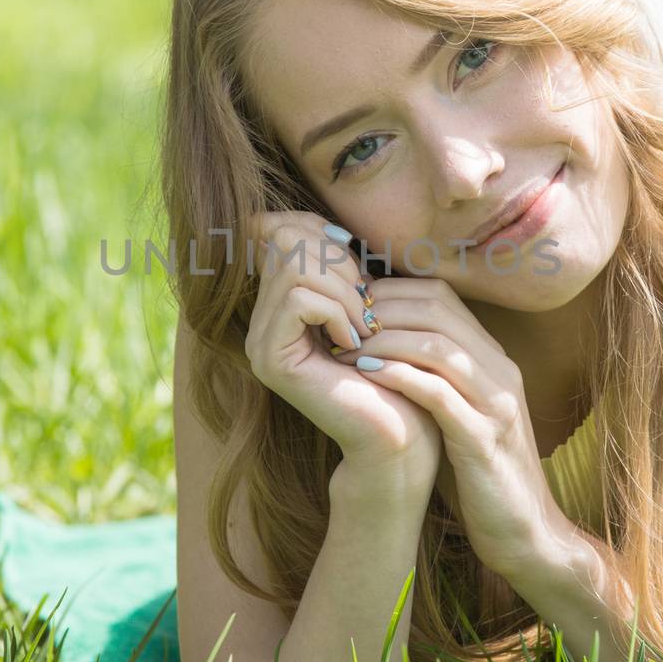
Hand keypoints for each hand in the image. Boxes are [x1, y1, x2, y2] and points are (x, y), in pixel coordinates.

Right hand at [240, 211, 442, 502]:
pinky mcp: (270, 360)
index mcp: (280, 301)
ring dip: (344, 290)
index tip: (361, 269)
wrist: (402, 434)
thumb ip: (342, 266)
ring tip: (365, 327)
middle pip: (285, 238)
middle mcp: (261, 320)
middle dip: (339, 261)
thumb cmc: (396, 368)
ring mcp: (260, 341)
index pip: (280, 228)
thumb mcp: (369, 303)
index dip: (321, 231)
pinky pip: (298, 299)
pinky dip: (337, 311)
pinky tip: (355, 343)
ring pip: (294, 267)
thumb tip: (327, 226)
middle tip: (366, 304)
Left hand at [328, 276, 570, 580]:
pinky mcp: (485, 440)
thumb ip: (430, 378)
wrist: (525, 533)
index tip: (347, 304)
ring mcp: (497, 404)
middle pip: (438, 311)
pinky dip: (400, 377)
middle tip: (337, 318)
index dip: (391, 293)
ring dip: (385, 339)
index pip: (441, 298)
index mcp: (493, 361)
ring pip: (439, 345)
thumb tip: (375, 347)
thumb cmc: (478, 474)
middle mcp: (500, 373)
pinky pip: (439, 394)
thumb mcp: (458, 414)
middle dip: (382, 308)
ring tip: (343, 345)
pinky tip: (365, 374)